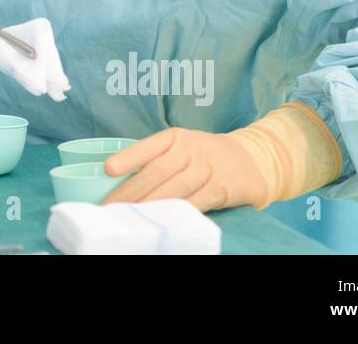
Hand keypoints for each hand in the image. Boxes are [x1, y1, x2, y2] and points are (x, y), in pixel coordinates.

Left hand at [101, 127, 268, 211]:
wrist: (249, 160)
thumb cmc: (202, 155)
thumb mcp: (181, 147)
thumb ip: (156, 159)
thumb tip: (120, 181)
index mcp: (175, 137)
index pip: (148, 146)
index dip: (128, 158)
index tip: (108, 169)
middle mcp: (191, 150)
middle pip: (157, 171)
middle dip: (131, 191)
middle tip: (111, 206)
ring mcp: (207, 169)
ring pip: (174, 189)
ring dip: (150, 204)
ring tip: (130, 216)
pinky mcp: (221, 189)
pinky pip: (196, 203)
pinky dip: (177, 213)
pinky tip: (162, 220)